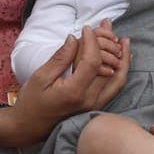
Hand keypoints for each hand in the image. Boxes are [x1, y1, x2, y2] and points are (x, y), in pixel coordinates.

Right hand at [0, 26, 131, 147]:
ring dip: (122, 56)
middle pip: (109, 66)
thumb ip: (60, 58)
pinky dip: (122, 70)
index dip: (92, 41)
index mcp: (73, 92)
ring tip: (122, 39)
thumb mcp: (40, 77)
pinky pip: (115, 87)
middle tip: (106, 26)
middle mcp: (89, 100)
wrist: (29, 127)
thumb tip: (74, 38)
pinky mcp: (97, 106)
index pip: (92, 61)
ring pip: (118, 77)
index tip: (86, 28)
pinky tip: (123, 57)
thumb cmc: (31, 102)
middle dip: (109, 43)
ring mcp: (95, 105)